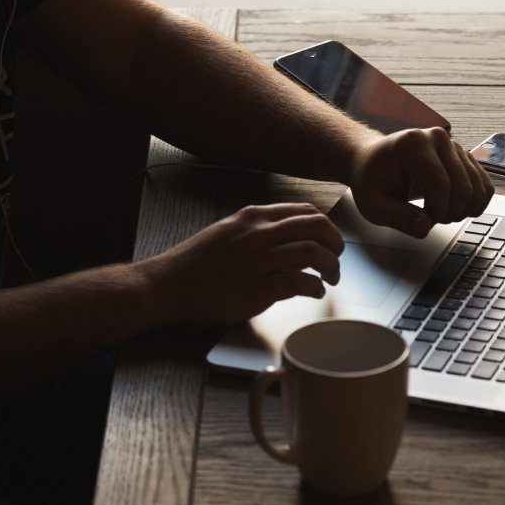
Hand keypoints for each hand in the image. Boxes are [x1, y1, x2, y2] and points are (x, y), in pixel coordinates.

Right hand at [144, 203, 343, 326]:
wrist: (166, 287)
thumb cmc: (194, 265)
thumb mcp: (226, 232)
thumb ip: (255, 230)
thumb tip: (285, 234)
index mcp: (252, 217)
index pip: (304, 212)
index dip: (325, 226)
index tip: (329, 240)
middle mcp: (258, 234)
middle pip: (316, 227)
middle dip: (336, 243)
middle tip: (338, 258)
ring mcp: (258, 261)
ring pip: (313, 253)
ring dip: (331, 267)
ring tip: (331, 279)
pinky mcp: (257, 290)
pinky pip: (300, 282)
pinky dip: (315, 288)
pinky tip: (316, 292)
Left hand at [348, 127, 493, 237]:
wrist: (375, 162)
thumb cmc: (372, 180)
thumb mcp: (373, 205)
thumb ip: (397, 217)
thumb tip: (424, 228)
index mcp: (413, 144)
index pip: (440, 184)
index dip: (436, 212)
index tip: (424, 221)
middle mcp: (438, 138)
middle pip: (463, 187)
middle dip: (450, 213)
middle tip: (431, 219)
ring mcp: (454, 145)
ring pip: (477, 188)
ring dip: (463, 210)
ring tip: (441, 214)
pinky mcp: (465, 156)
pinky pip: (484, 185)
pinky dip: (475, 204)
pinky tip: (456, 209)